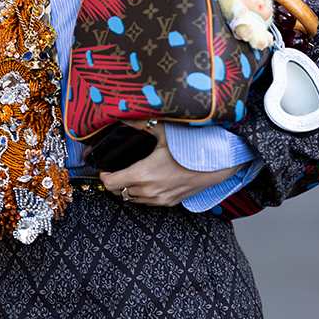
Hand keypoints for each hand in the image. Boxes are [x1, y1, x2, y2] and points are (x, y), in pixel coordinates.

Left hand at [87, 119, 249, 206]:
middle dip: (116, 182)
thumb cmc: (190, 149)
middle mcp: (149, 190)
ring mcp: (159, 199)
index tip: (105, 169)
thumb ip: (141, 124)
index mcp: (143, 174)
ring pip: (133, 199)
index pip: (111, 183)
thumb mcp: (164, 132)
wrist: (214, 166)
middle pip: (120, 192)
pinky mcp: (169, 203)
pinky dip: (142, 194)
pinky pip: (147, 203)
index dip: (104, 176)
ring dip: (129, 189)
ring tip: (131, 176)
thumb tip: (124, 115)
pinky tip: (147, 182)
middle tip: (117, 171)